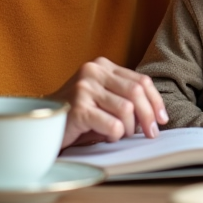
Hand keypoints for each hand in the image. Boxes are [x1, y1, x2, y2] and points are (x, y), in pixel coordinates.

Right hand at [47, 57, 167, 148]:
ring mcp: (84, 88)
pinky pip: (112, 124)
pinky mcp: (78, 107)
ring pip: (127, 109)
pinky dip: (115, 134)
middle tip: (151, 134)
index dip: (156, 101)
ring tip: (119, 135)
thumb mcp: (103, 100)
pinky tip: (106, 137)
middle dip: (149, 117)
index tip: (162, 119)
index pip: (141, 80)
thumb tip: (156, 115)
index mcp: (102, 66)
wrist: (40, 124)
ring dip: (128, 128)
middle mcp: (93, 71)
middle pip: (137, 92)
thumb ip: (124, 97)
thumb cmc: (76, 116)